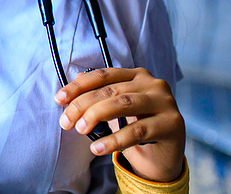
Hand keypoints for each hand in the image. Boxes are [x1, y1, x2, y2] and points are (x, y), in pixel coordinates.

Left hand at [55, 67, 185, 182]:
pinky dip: (114, 140)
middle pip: (110, 90)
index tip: (59, 99)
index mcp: (137, 75)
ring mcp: (165, 102)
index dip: (78, 86)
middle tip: (66, 122)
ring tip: (80, 130)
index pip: (102, 75)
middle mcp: (153, 84)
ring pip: (123, 105)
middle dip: (83, 105)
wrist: (162, 156)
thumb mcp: (115, 110)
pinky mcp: (172, 123)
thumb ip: (97, 97)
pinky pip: (137, 131)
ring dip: (96, 117)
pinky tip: (98, 147)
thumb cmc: (135, 127)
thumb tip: (68, 95)